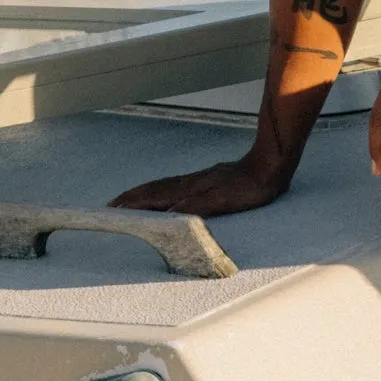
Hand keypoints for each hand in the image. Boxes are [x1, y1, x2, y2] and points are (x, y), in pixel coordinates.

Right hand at [111, 151, 288, 218]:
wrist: (268, 166)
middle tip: (111, 205)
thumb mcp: (225, 200)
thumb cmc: (249, 187)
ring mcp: (197, 180)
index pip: (154, 196)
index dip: (133, 203)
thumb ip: (197, 206)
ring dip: (143, 193)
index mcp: (190, 189)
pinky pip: (174, 186)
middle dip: (131, 197)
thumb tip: (168, 214)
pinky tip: (163, 196)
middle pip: (153, 189)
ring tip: (129, 200)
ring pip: (162, 186)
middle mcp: (190, 183)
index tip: (113, 209)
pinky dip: (160, 192)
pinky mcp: (206, 180)